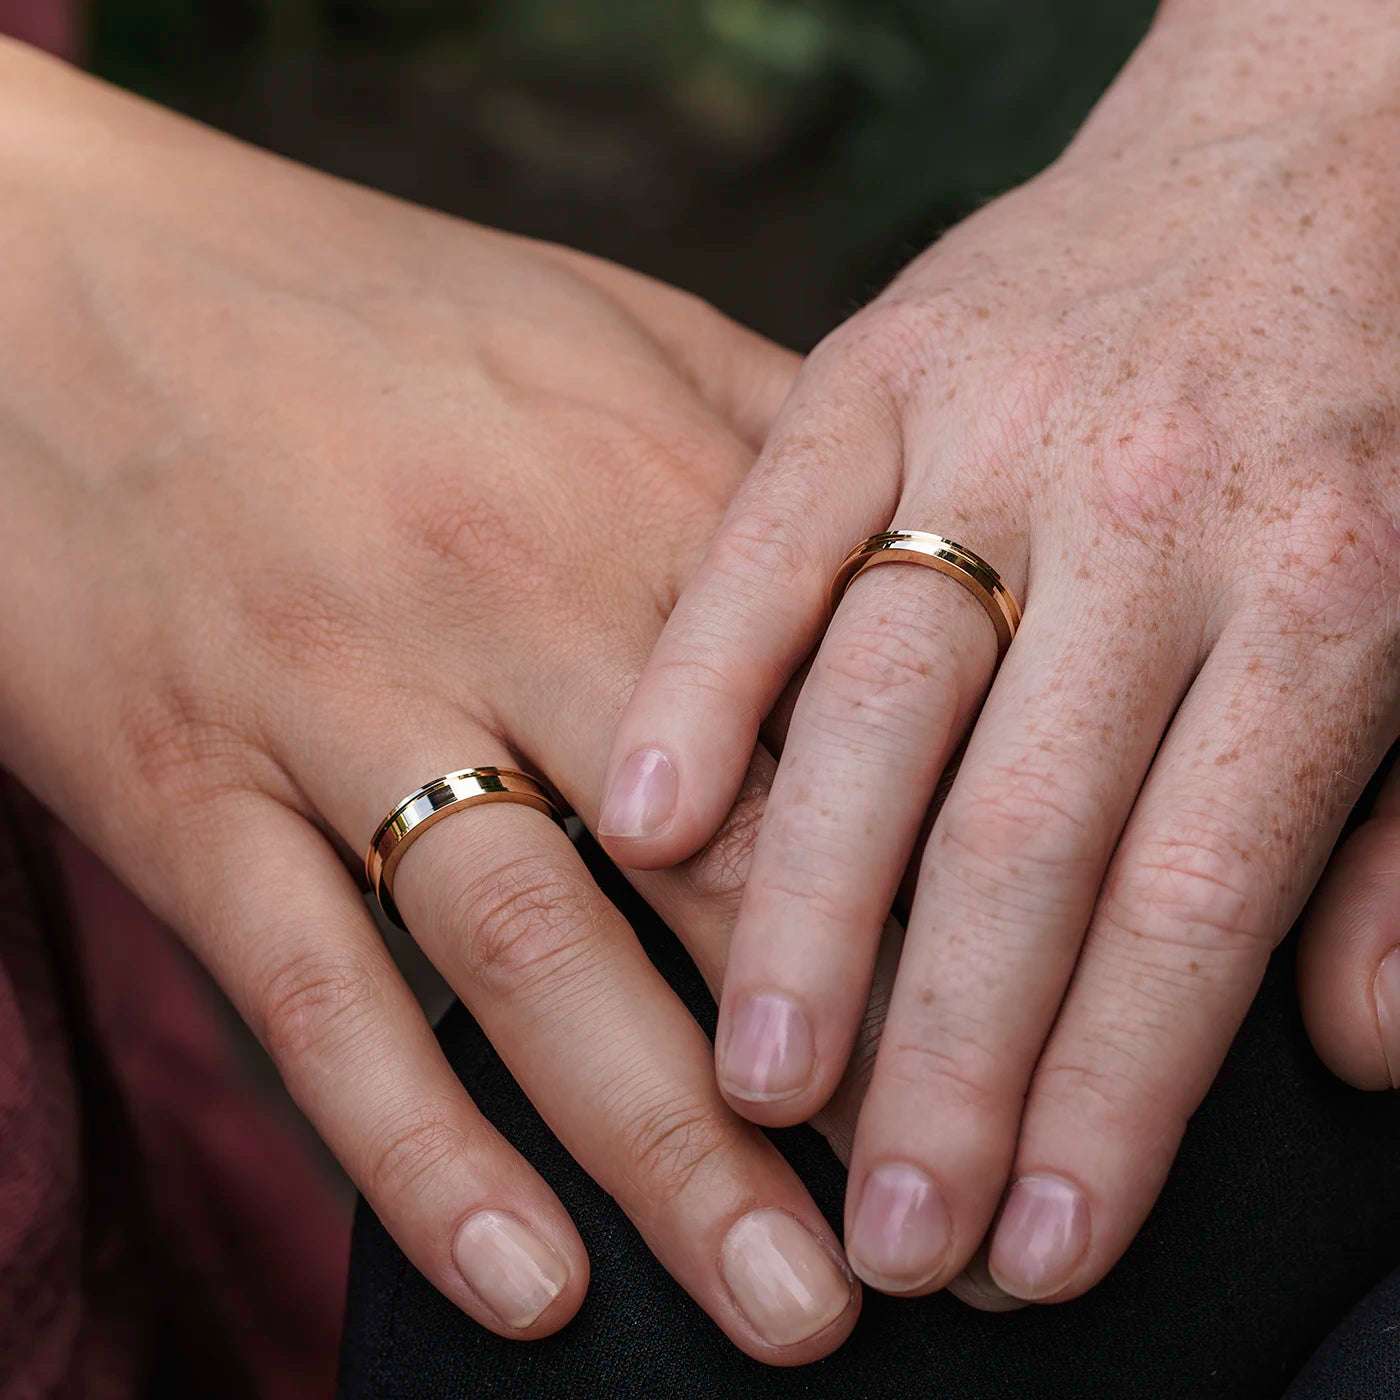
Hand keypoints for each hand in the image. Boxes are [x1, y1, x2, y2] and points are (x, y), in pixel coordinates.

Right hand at [0, 43, 862, 1360]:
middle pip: (718, 870)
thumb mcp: (607, 333)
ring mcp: (338, 699)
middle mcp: (509, 601)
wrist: (72, 290)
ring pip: (532, 958)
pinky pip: (312, 995)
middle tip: (960, 1229)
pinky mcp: (184, 782)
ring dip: (673, 1156)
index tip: (1039, 1036)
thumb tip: (924, 562)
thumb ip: (770, 450)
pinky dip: (418, 1154)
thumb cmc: (367, 313)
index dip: (956, 897)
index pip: (848, 729)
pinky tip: (530, 1282)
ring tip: (792, 1310)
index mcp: (641, 492)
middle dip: (852, 1069)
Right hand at [604, 2, 1399, 1302]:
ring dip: (808, 912)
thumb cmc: (1392, 379)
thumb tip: (1351, 1047)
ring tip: (750, 1088)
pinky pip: (766, 536)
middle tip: (884, 1234)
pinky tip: (644, 825)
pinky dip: (703, 680)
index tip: (1037, 1245)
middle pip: (1023, 835)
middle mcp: (1150, 515)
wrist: (1334, 116)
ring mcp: (995, 432)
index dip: (1113, 1093)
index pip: (1193, 896)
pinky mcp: (876, 367)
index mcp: (1327, 585)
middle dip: (949, 1059)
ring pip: (875, 710)